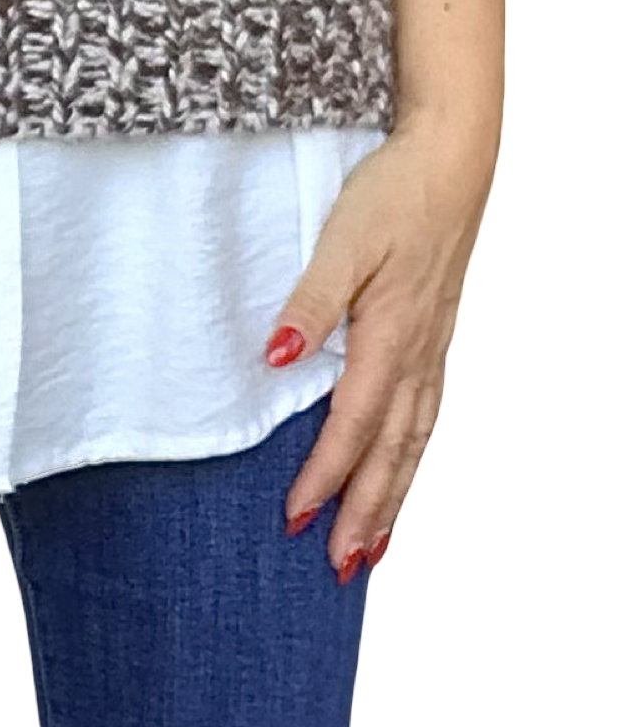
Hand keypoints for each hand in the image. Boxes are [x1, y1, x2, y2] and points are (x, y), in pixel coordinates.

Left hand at [263, 118, 496, 579]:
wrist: (449, 160)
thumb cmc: (392, 193)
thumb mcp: (342, 239)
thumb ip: (309, 300)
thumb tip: (276, 355)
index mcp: (389, 336)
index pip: (352, 426)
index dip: (323, 476)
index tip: (293, 518)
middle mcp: (416, 352)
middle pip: (391, 451)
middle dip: (364, 512)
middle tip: (338, 567)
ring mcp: (431, 346)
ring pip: (413, 439)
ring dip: (393, 495)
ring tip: (372, 545)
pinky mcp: (433, 333)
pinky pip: (425, 412)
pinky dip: (412, 454)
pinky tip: (401, 466)